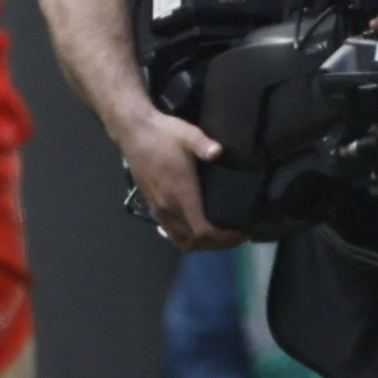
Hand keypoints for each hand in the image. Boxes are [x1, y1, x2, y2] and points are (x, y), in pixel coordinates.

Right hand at [121, 108, 240, 249]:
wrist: (134, 133)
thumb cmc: (164, 134)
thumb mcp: (188, 134)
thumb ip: (204, 144)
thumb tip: (218, 151)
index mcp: (180, 193)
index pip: (202, 230)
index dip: (224, 237)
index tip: (243, 232)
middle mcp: (168, 207)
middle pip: (195, 241)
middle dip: (220, 244)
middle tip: (239, 235)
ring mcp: (159, 210)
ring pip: (182, 241)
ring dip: (204, 244)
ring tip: (224, 235)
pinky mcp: (154, 207)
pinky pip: (172, 234)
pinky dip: (189, 239)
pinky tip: (202, 230)